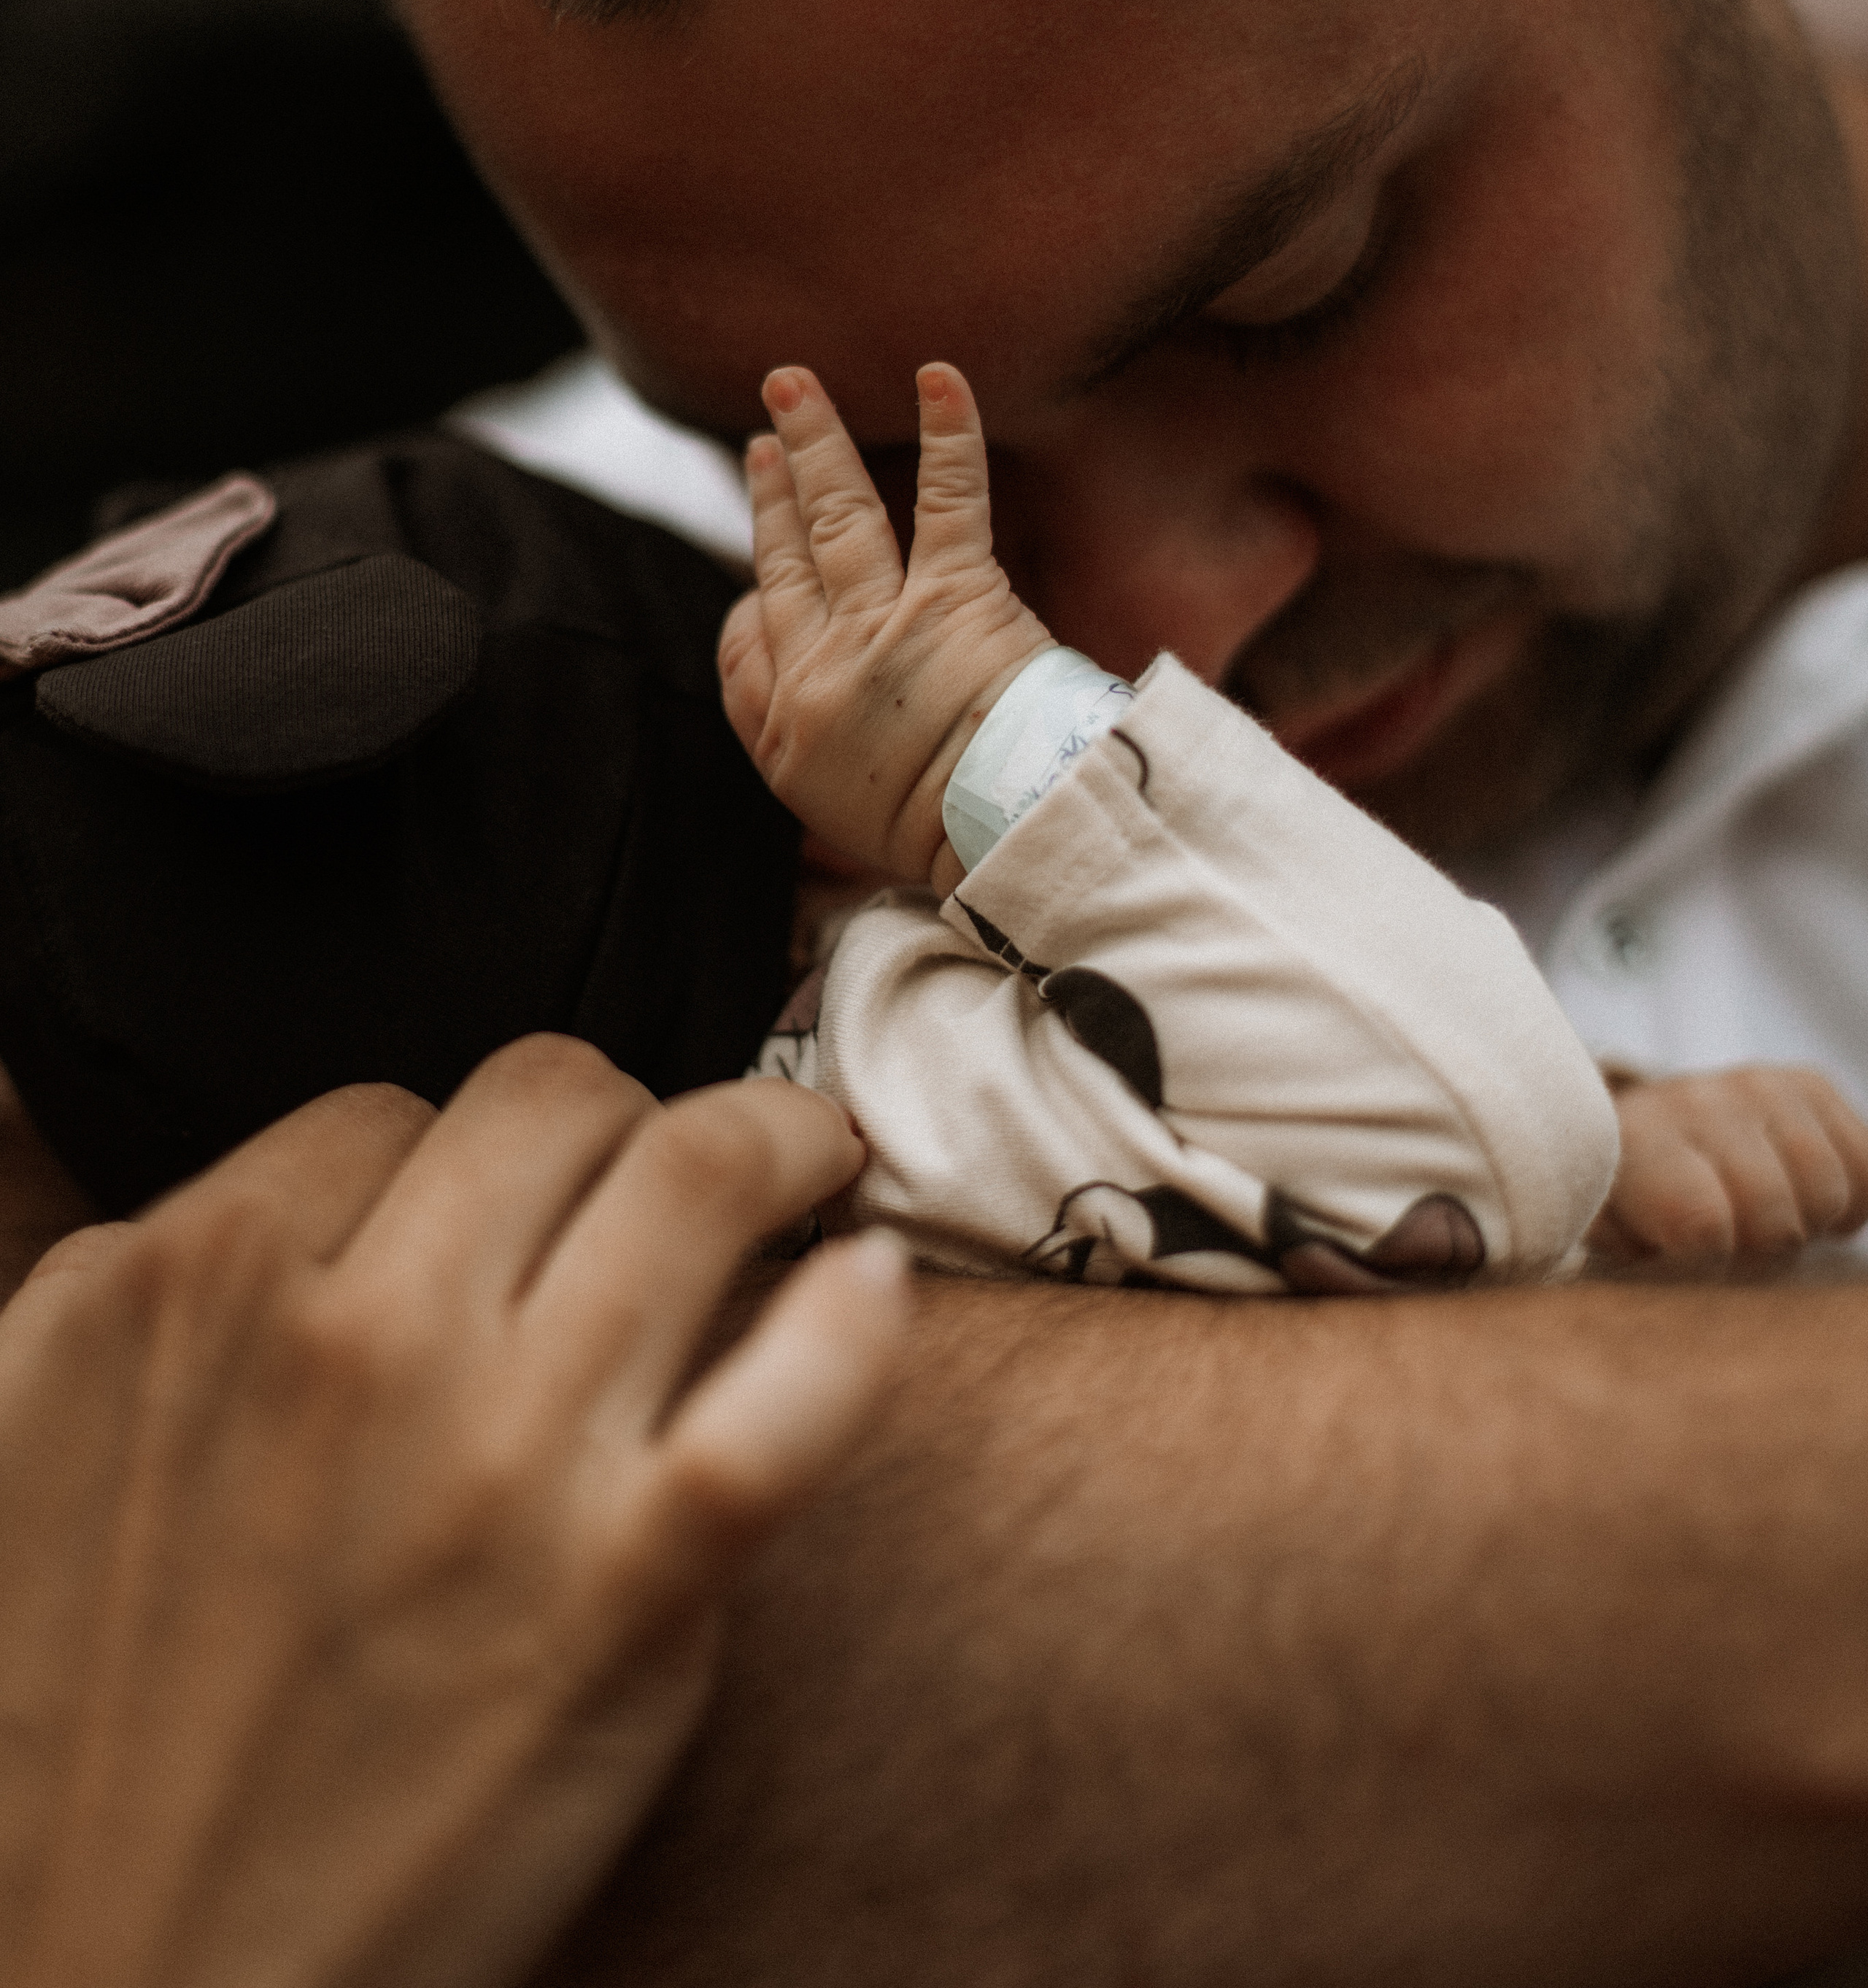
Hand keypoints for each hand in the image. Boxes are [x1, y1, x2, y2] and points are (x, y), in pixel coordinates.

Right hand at [0, 1041, 906, 1987]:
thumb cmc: (47, 1738)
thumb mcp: (22, 1429)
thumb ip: (131, 1287)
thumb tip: (251, 1205)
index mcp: (196, 1285)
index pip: (391, 1110)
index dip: (450, 1153)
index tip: (495, 1195)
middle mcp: (359, 1339)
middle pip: (557, 1099)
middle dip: (609, 1115)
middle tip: (648, 1159)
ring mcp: (504, 1460)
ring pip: (698, 1174)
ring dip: (770, 1141)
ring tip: (806, 1158)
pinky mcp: (627, 1599)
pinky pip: (790, 1406)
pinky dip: (853, 1324)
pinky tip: (870, 1283)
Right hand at [717, 363, 1051, 888]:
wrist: (1010, 842)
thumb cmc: (947, 845)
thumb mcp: (843, 836)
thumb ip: (817, 767)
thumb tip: (809, 733)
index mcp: (792, 730)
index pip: (745, 646)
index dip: (750, 603)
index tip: (760, 573)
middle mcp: (824, 668)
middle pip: (784, 559)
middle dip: (771, 491)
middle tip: (765, 435)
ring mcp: (886, 626)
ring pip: (838, 514)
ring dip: (814, 442)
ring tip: (792, 386)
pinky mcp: (958, 597)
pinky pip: (948, 498)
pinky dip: (948, 433)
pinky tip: (937, 376)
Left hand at [1588, 1064, 1867, 1272]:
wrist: (1647, 1130)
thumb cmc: (1629, 1204)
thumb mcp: (1610, 1236)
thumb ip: (1632, 1261)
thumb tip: (1674, 1277)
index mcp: (1639, 1142)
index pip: (1703, 1225)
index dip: (1715, 1268)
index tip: (1700, 1264)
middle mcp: (1698, 1101)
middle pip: (1775, 1219)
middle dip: (1762, 1254)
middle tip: (1736, 1250)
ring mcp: (1758, 1086)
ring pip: (1826, 1191)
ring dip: (1806, 1224)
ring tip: (1766, 1224)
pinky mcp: (1808, 1085)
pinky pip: (1864, 1164)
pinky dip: (1848, 1200)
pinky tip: (1804, 1201)